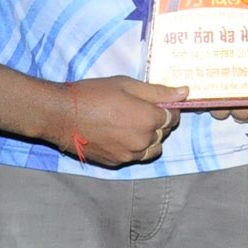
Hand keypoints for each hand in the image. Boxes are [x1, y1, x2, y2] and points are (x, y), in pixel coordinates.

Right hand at [58, 77, 187, 167]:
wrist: (62, 115)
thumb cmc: (93, 94)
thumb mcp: (127, 85)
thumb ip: (158, 91)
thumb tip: (185, 92)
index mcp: (148, 119)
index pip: (173, 117)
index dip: (167, 108)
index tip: (157, 102)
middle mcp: (143, 141)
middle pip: (163, 133)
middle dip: (157, 122)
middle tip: (139, 109)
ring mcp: (129, 155)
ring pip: (151, 148)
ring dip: (148, 137)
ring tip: (130, 123)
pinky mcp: (116, 163)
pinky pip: (134, 156)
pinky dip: (133, 147)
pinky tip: (118, 133)